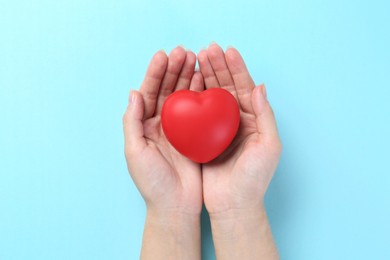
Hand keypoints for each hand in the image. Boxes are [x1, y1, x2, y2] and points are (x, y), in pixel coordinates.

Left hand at [123, 46, 203, 258]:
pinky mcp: (195, 135)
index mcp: (144, 126)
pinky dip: (201, 94)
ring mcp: (179, 128)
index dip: (154, 73)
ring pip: (183, 96)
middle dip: (173, 70)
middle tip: (184, 52)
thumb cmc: (152, 182)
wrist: (175, 206)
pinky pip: (198, 110)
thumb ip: (132, 122)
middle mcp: (161, 123)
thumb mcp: (135, 152)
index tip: (163, 56)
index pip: (148, 93)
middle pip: (166, 90)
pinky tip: (205, 81)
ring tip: (195, 59)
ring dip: (188, 77)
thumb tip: (133, 93)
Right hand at [198, 43, 280, 258]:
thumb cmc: (254, 178)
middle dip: (218, 67)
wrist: (234, 204)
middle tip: (207, 49)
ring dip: (205, 76)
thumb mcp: (268, 147)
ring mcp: (219, 128)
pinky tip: (187, 83)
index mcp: (254, 120)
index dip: (237, 68)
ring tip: (196, 58)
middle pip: (227, 87)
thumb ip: (266, 116)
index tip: (228, 51)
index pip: (246, 88)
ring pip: (211, 96)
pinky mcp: (204, 137)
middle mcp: (237, 120)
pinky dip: (193, 97)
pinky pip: (197, 113)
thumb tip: (260, 86)